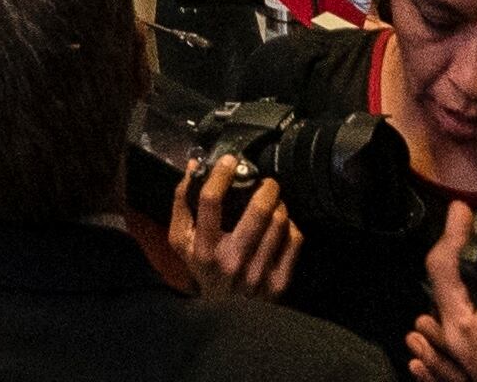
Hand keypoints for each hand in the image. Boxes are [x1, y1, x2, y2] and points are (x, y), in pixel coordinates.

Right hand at [170, 157, 303, 301]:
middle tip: (266, 182)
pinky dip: (290, 226)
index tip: (229, 161)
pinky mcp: (278, 283)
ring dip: (279, 205)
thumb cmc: (202, 268)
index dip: (221, 174)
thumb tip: (194, 165)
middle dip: (266, 187)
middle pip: (258, 211)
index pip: (211, 201)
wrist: (224, 314)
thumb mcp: (182, 240)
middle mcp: (231, 262)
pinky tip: (282, 225)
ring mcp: (257, 274)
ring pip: (279, 222)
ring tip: (274, 203)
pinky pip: (294, 240)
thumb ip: (182, 201)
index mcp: (203, 250)